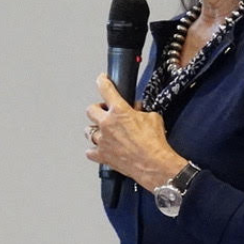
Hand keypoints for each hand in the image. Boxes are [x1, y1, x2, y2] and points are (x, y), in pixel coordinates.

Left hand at [85, 74, 185, 191]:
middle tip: (105, 112)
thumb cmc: (155, 143)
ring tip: (103, 131)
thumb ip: (141, 111)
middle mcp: (107, 124)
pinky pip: (90, 151)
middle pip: (90, 110)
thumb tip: (137, 109)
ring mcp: (103, 140)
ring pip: (88, 131)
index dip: (102, 81)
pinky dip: (94, 150)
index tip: (101, 79)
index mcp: (119, 111)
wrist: (154, 164)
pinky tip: (100, 149)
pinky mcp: (102, 155)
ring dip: (95, 129)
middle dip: (97, 109)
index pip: (106, 89)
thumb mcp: (153, 118)